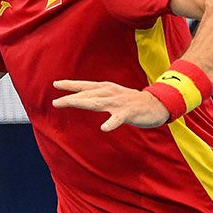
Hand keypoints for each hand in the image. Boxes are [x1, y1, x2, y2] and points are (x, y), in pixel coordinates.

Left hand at [51, 80, 170, 131]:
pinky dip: (111, 123)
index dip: (70, 85)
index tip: (55, 84)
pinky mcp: (129, 112)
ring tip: (70, 104)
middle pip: (88, 94)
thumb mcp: (114, 95)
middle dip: (71, 97)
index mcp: (107, 89)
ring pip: (98, 102)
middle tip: (56, 102)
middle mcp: (111, 93)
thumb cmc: (132, 102)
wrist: (157, 104)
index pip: (85, 85)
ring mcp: (119, 102)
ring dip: (83, 103)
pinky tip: (104, 128)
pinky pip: (119, 119)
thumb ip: (99, 96)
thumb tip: (81, 97)